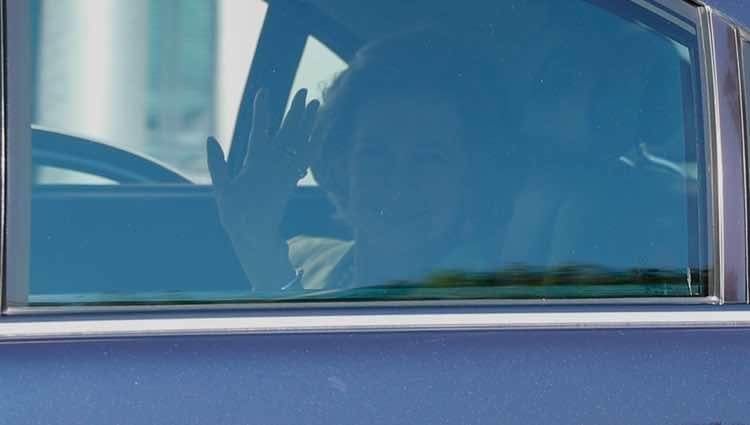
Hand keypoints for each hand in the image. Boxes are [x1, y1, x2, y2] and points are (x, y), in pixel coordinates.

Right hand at [206, 88, 319, 289]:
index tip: (264, 91)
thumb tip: (210, 139)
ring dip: (309, 121)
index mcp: (256, 165)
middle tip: (303, 90)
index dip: (262, 110)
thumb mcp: (221, 188)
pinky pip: (306, 157)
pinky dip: (313, 142)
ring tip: (315, 102)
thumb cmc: (235, 212)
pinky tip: (318, 130)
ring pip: (301, 142)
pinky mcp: (292, 179)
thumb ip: (217, 163)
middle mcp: (275, 166)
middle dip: (295, 110)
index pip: (260, 131)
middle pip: (289, 132)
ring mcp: (287, 171)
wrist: (257, 235)